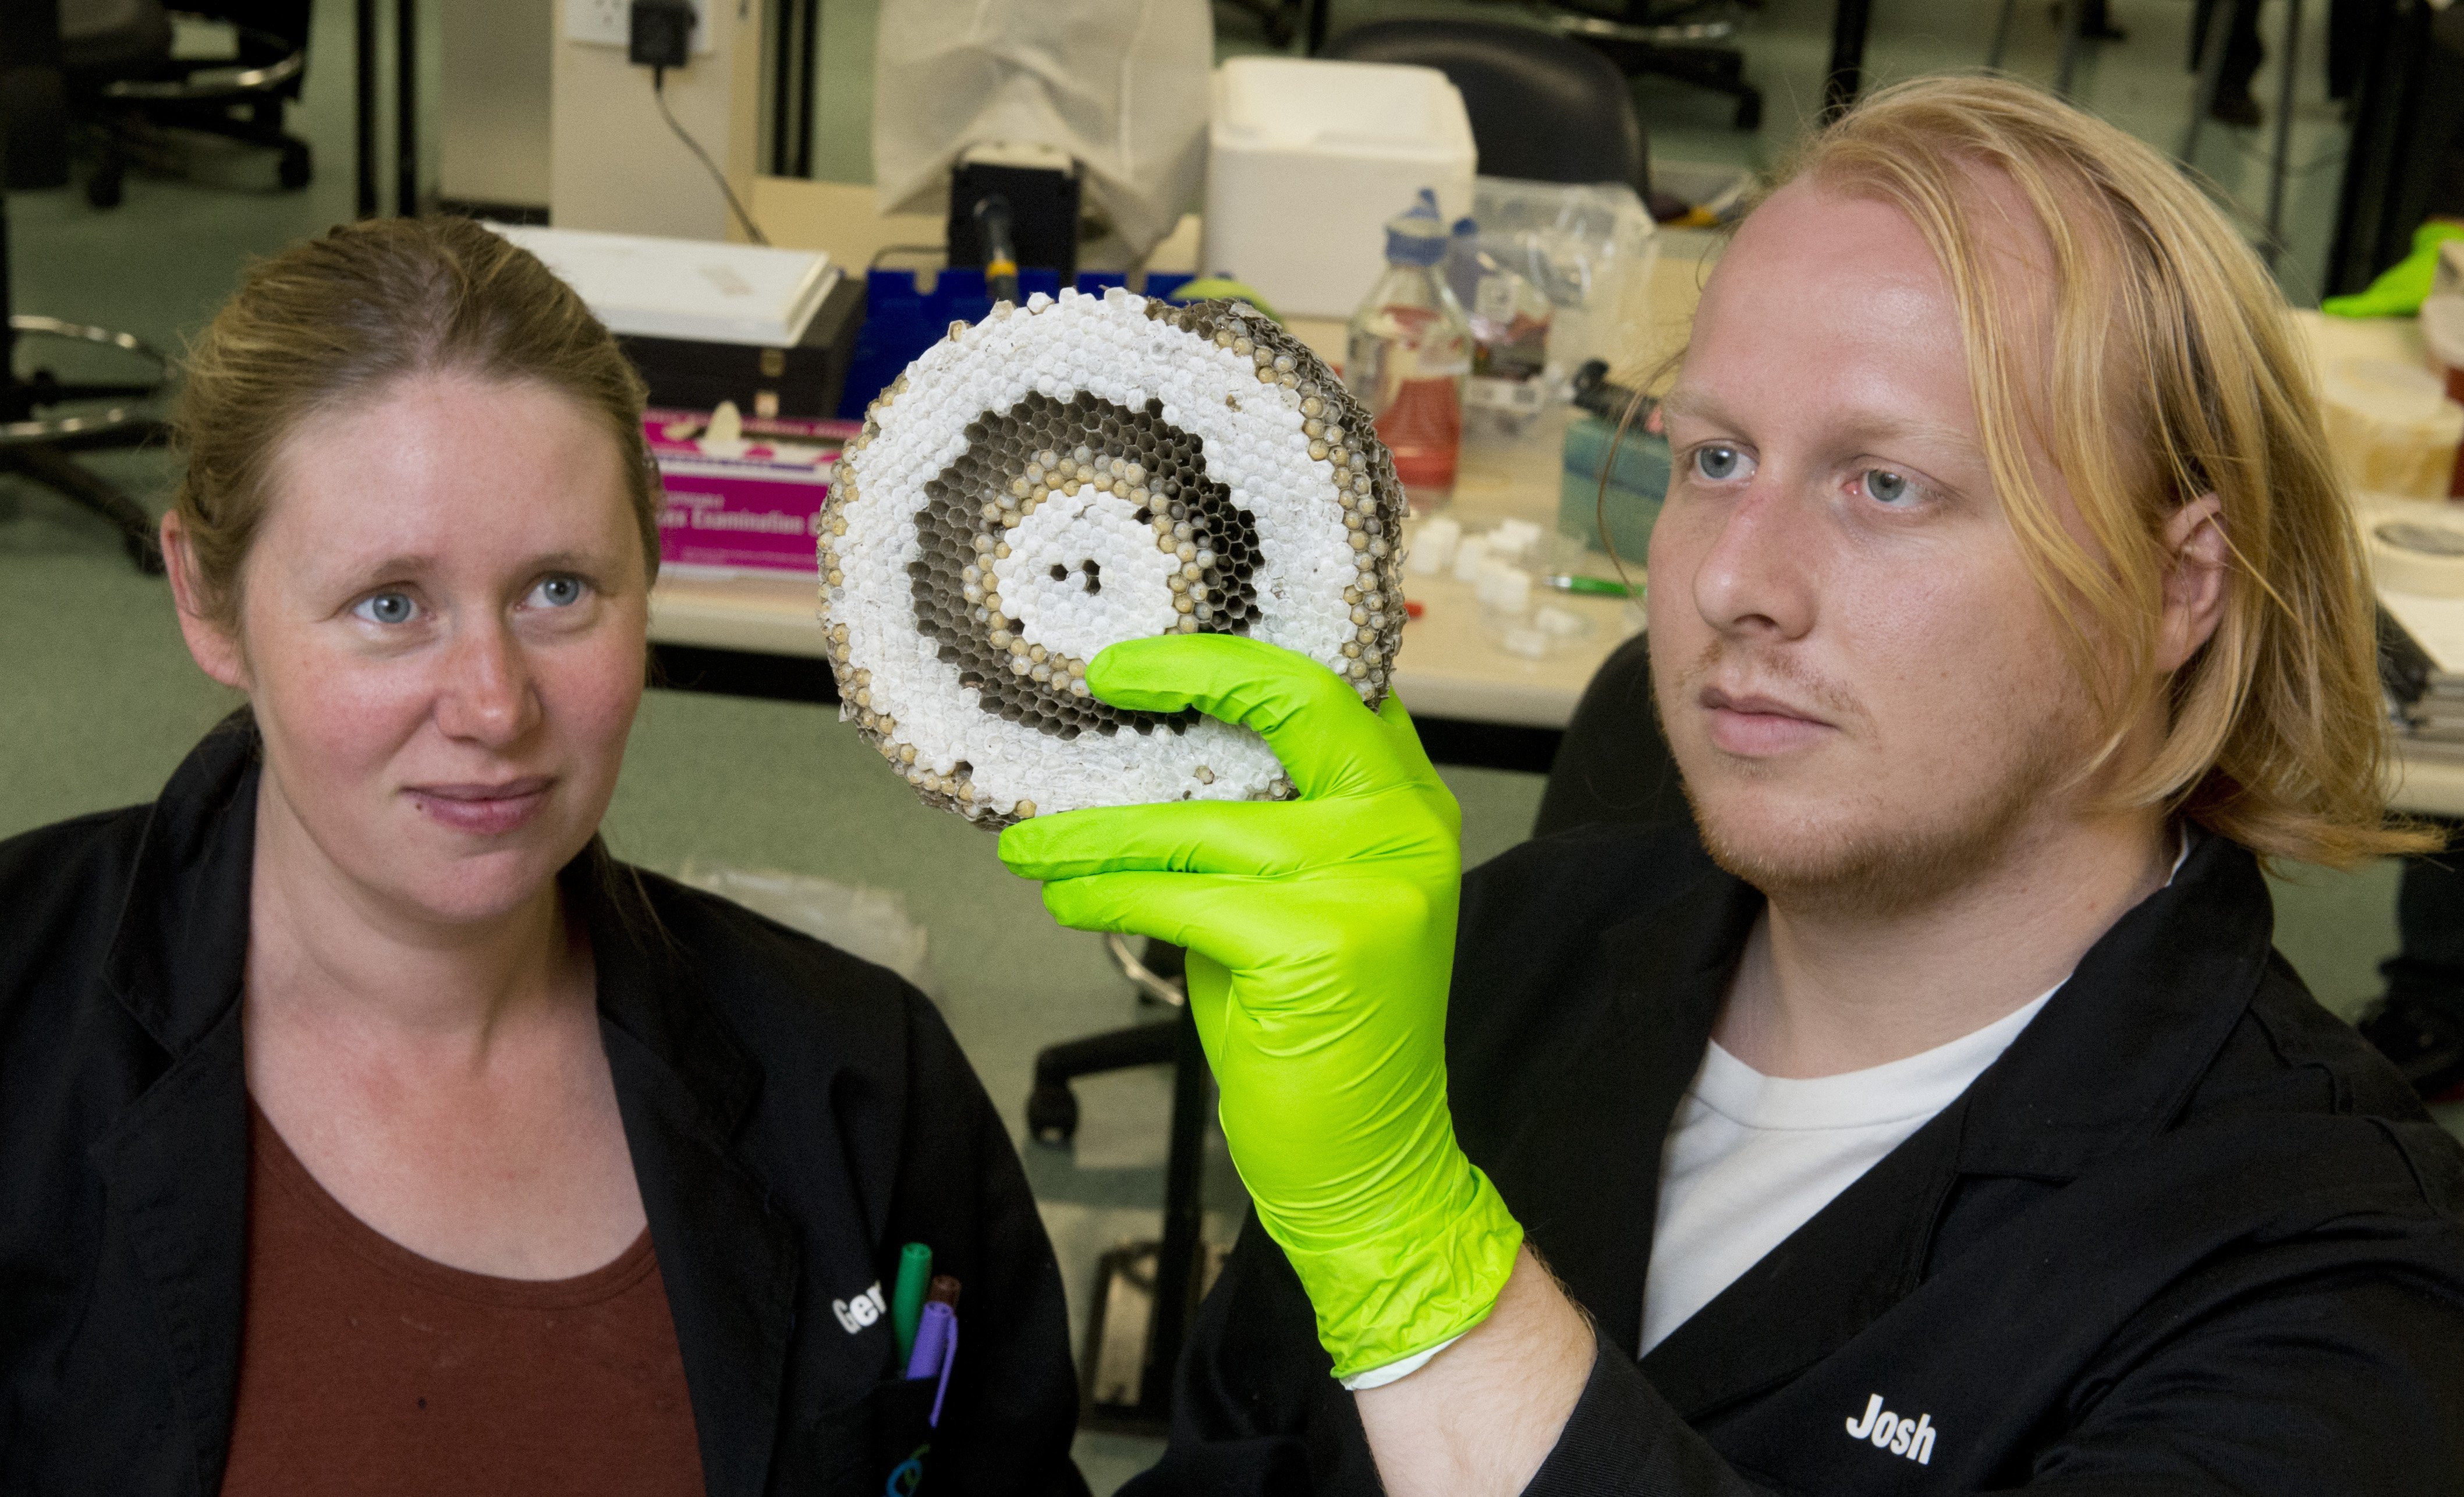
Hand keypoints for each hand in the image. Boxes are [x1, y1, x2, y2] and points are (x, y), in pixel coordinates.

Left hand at [998, 635, 1522, 1377]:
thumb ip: (1257, 831)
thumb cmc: (1318, 1034)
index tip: (1155, 655)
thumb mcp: (1300, 906)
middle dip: (1189, 673)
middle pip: (1292, 706)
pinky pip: (1178, 897)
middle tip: (1100, 677)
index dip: (1244, 656)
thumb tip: (1140, 772)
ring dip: (1095, 834)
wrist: (1366, 1164)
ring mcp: (1371, 884)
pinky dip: (1106, 894)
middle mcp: (1406, 830)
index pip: (1335, 691)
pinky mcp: (1320, 945)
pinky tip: (1064, 898)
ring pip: (1199, 825)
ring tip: (1031, 845)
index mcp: (1410, 808)